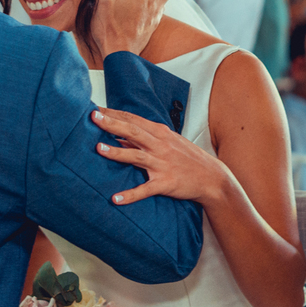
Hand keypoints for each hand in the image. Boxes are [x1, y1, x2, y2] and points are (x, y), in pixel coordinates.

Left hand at [92, 108, 227, 204]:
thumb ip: (145, 138)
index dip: (114, 113)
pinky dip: (131, 195)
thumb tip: (120, 136)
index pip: (133, 119)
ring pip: (136, 156)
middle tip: (93, 116)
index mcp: (160, 133)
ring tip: (98, 148)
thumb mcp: (168, 142)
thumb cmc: (187, 158)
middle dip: (112, 123)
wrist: (212, 177)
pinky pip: (146, 189)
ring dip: (117, 153)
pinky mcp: (166, 183)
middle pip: (133, 131)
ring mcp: (163, 164)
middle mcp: (160, 146)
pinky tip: (116, 199)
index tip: (95, 107)